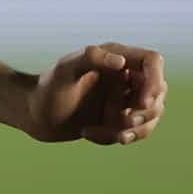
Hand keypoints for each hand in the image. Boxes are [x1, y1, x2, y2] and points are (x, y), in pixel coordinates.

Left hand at [26, 43, 167, 144]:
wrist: (33, 113)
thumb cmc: (47, 88)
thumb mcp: (65, 70)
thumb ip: (91, 59)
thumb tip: (121, 62)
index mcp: (116, 57)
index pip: (153, 61)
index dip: (155, 80)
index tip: (143, 101)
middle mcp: (124, 76)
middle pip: (158, 91)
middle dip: (145, 112)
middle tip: (123, 122)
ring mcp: (123, 98)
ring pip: (150, 115)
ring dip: (133, 130)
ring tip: (106, 133)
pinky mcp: (119, 118)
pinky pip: (132, 132)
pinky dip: (114, 137)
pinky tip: (88, 133)